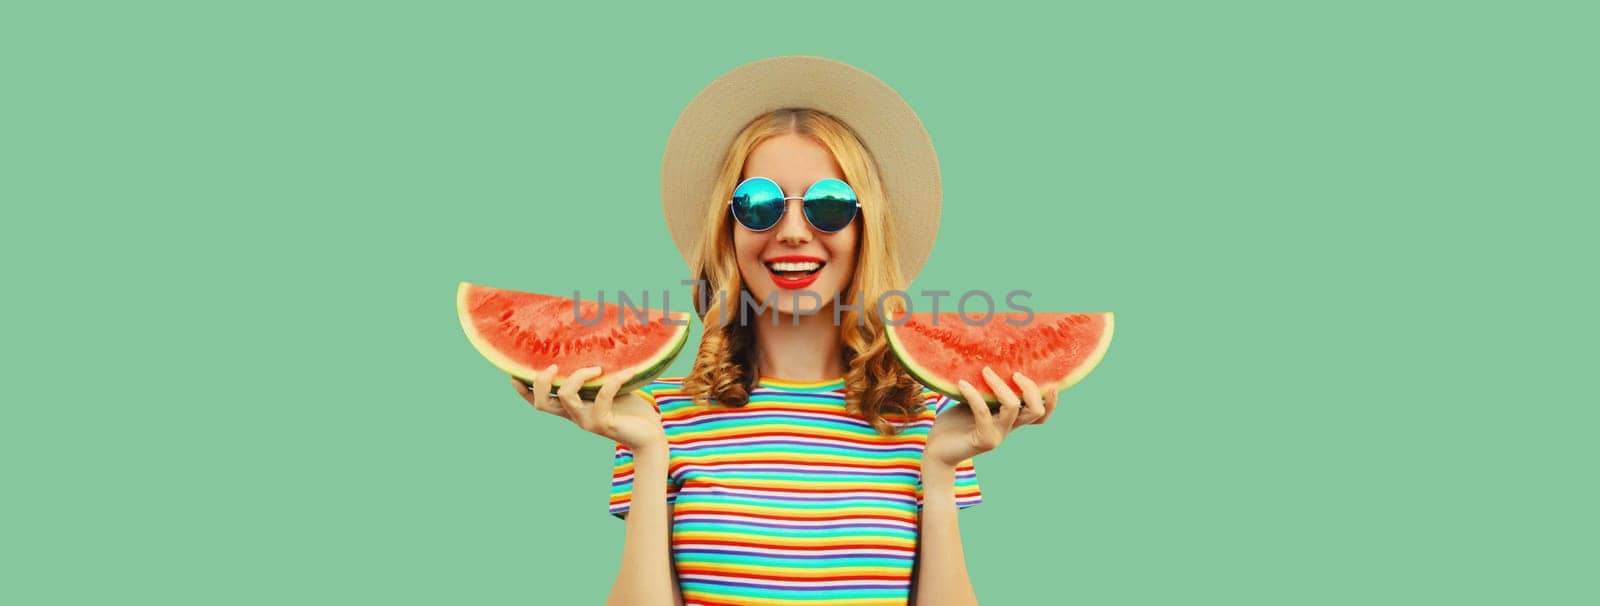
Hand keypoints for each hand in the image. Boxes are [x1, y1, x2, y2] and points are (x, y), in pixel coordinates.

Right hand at [509, 365, 666, 452]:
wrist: (649, 434)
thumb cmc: (630, 409)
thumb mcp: (608, 389)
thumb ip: (596, 377)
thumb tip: (592, 347)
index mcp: (572, 408)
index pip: (540, 402)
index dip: (524, 391)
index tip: (513, 374)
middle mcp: (575, 416)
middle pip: (542, 403)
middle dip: (541, 382)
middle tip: (554, 366)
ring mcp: (587, 421)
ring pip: (566, 398)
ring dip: (578, 377)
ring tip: (596, 368)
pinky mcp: (604, 424)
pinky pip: (601, 398)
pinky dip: (613, 382)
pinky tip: (628, 372)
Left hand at [923, 366, 1057, 468]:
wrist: (936, 451)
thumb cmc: (953, 426)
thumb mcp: (972, 404)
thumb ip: (985, 392)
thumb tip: (989, 362)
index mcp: (1009, 420)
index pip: (1040, 415)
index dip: (1051, 402)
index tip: (1051, 383)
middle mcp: (1007, 429)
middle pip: (1036, 411)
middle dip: (1030, 388)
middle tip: (1014, 373)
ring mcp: (997, 436)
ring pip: (1013, 408)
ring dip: (1001, 386)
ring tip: (986, 371)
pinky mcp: (982, 441)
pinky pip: (983, 413)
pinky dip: (974, 395)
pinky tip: (962, 383)